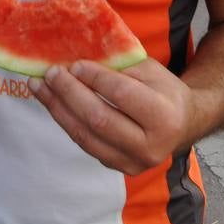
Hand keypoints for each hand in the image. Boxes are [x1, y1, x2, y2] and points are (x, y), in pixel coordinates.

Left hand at [30, 58, 192, 175]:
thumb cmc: (164, 91)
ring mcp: (133, 162)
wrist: (184, 124)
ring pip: (86, 136)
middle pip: (99, 119)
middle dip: (69, 93)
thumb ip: (119, 66)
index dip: (95, 78)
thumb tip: (76, 56)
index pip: (122, 95)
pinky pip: (85, 143)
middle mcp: (151, 146)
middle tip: (50, 72)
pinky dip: (65, 121)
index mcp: (164, 117)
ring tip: (39, 86)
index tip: (74, 63)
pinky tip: (51, 102)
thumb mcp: (150, 70)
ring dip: (58, 108)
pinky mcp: (117, 167)